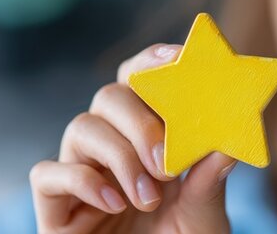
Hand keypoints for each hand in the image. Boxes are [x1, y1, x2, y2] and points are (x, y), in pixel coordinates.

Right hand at [30, 44, 237, 232]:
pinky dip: (81, 181)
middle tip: (165, 160)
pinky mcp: (53, 204)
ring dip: (119, 157)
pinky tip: (112, 203)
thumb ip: (210, 184)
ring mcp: (80, 171)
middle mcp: (111, 144)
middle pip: (110, 96)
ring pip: (81, 127)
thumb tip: (228, 144)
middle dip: (139, 119)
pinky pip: (48, 173)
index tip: (178, 58)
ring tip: (146, 198)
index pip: (142, 81)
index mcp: (149, 135)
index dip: (154, 61)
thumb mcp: (203, 219)